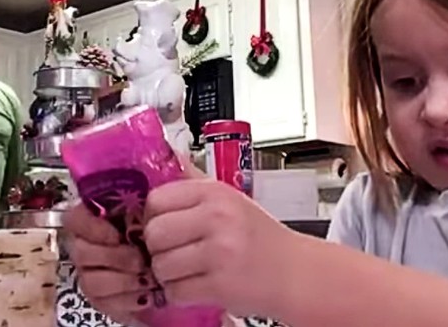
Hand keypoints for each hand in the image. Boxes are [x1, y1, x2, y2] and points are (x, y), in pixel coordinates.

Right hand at [63, 202, 150, 325]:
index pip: (74, 218)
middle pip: (82, 252)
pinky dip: (129, 299)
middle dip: (115, 258)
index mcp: (96, 219)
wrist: (170, 267)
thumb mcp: (152, 215)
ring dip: (123, 281)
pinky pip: (105, 302)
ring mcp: (90, 274)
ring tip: (149, 279)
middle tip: (142, 260)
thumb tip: (141, 203)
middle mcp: (86, 246)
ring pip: (91, 281)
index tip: (115, 235)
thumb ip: (140, 207)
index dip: (90, 227)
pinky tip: (147, 295)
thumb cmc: (157, 235)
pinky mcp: (100, 299)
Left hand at [143, 178, 299, 317]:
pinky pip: (175, 291)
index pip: (156, 200)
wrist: (295, 272)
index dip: (152, 217)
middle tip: (171, 252)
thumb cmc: (259, 237)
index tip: (161, 225)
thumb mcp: (229, 199)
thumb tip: (167, 155)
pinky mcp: (220, 285)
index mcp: (215, 193)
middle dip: (156, 248)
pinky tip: (195, 285)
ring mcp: (219, 252)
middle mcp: (217, 218)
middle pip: (154, 233)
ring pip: (161, 265)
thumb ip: (194, 181)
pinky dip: (180, 293)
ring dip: (167, 274)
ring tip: (186, 270)